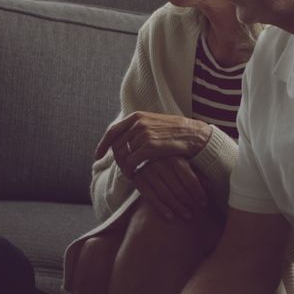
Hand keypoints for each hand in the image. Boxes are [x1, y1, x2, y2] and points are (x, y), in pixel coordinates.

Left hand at [94, 112, 211, 174]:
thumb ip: (141, 128)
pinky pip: (132, 162)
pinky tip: (135, 176)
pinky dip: (130, 171)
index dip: (103, 145)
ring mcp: (143, 134)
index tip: (97, 155)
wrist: (196, 135)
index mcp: (137, 116)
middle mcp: (138, 123)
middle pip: (116, 145)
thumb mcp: (156, 124)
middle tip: (121, 170)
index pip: (113, 131)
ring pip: (123, 155)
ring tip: (130, 174)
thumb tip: (127, 138)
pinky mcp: (150, 146)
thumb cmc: (178, 133)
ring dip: (124, 168)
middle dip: (115, 160)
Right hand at [133, 157, 207, 219]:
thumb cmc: (171, 159)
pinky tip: (171, 218)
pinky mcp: (137, 178)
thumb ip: (197, 172)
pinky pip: (150, 197)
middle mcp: (160, 163)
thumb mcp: (185, 160)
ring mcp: (147, 171)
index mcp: (175, 157)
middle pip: (178, 189)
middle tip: (198, 212)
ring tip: (188, 216)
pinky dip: (161, 209)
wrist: (144, 152)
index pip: (190, 180)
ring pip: (165, 195)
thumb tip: (210, 187)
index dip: (199, 194)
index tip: (205, 203)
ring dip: (178, 208)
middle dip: (189, 203)